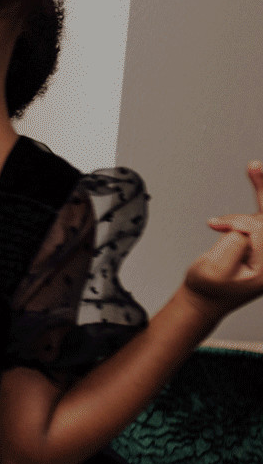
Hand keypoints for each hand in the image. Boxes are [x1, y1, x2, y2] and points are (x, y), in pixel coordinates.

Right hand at [191, 160, 262, 314]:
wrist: (205, 296)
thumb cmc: (207, 286)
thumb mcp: (215, 270)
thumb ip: (233, 246)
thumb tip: (243, 227)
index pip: (259, 230)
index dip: (237, 224)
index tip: (216, 228)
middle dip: (260, 196)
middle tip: (257, 167)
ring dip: (260, 188)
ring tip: (255, 167)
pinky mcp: (261, 238)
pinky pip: (261, 212)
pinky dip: (259, 192)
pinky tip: (255, 174)